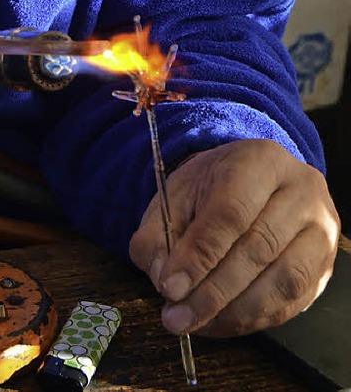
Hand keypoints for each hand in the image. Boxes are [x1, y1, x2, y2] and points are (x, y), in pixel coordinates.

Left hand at [129, 138, 339, 336]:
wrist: (255, 180)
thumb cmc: (214, 187)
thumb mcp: (178, 193)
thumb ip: (160, 232)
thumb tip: (163, 277)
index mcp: (261, 161)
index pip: (232, 212)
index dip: (200, 254)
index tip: (169, 287)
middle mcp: (302, 192)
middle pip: (258, 249)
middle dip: (211, 292)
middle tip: (176, 317)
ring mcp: (321, 230)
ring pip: (282, 282)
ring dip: (233, 312)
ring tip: (195, 323)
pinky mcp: (325, 266)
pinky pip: (292, 303)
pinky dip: (253, 319)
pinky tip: (220, 322)